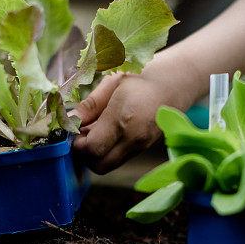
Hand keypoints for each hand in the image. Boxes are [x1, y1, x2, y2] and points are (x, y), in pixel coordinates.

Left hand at [71, 59, 196, 173]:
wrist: (175, 83)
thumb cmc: (141, 77)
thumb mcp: (111, 83)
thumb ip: (89, 105)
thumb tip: (69, 121)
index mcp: (124, 118)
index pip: (93, 148)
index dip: (77, 144)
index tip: (74, 130)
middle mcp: (134, 138)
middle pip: (99, 165)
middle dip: (84, 154)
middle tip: (81, 134)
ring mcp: (141, 146)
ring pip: (108, 166)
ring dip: (95, 155)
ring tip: (94, 131)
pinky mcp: (143, 149)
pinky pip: (118, 159)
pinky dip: (107, 152)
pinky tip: (106, 133)